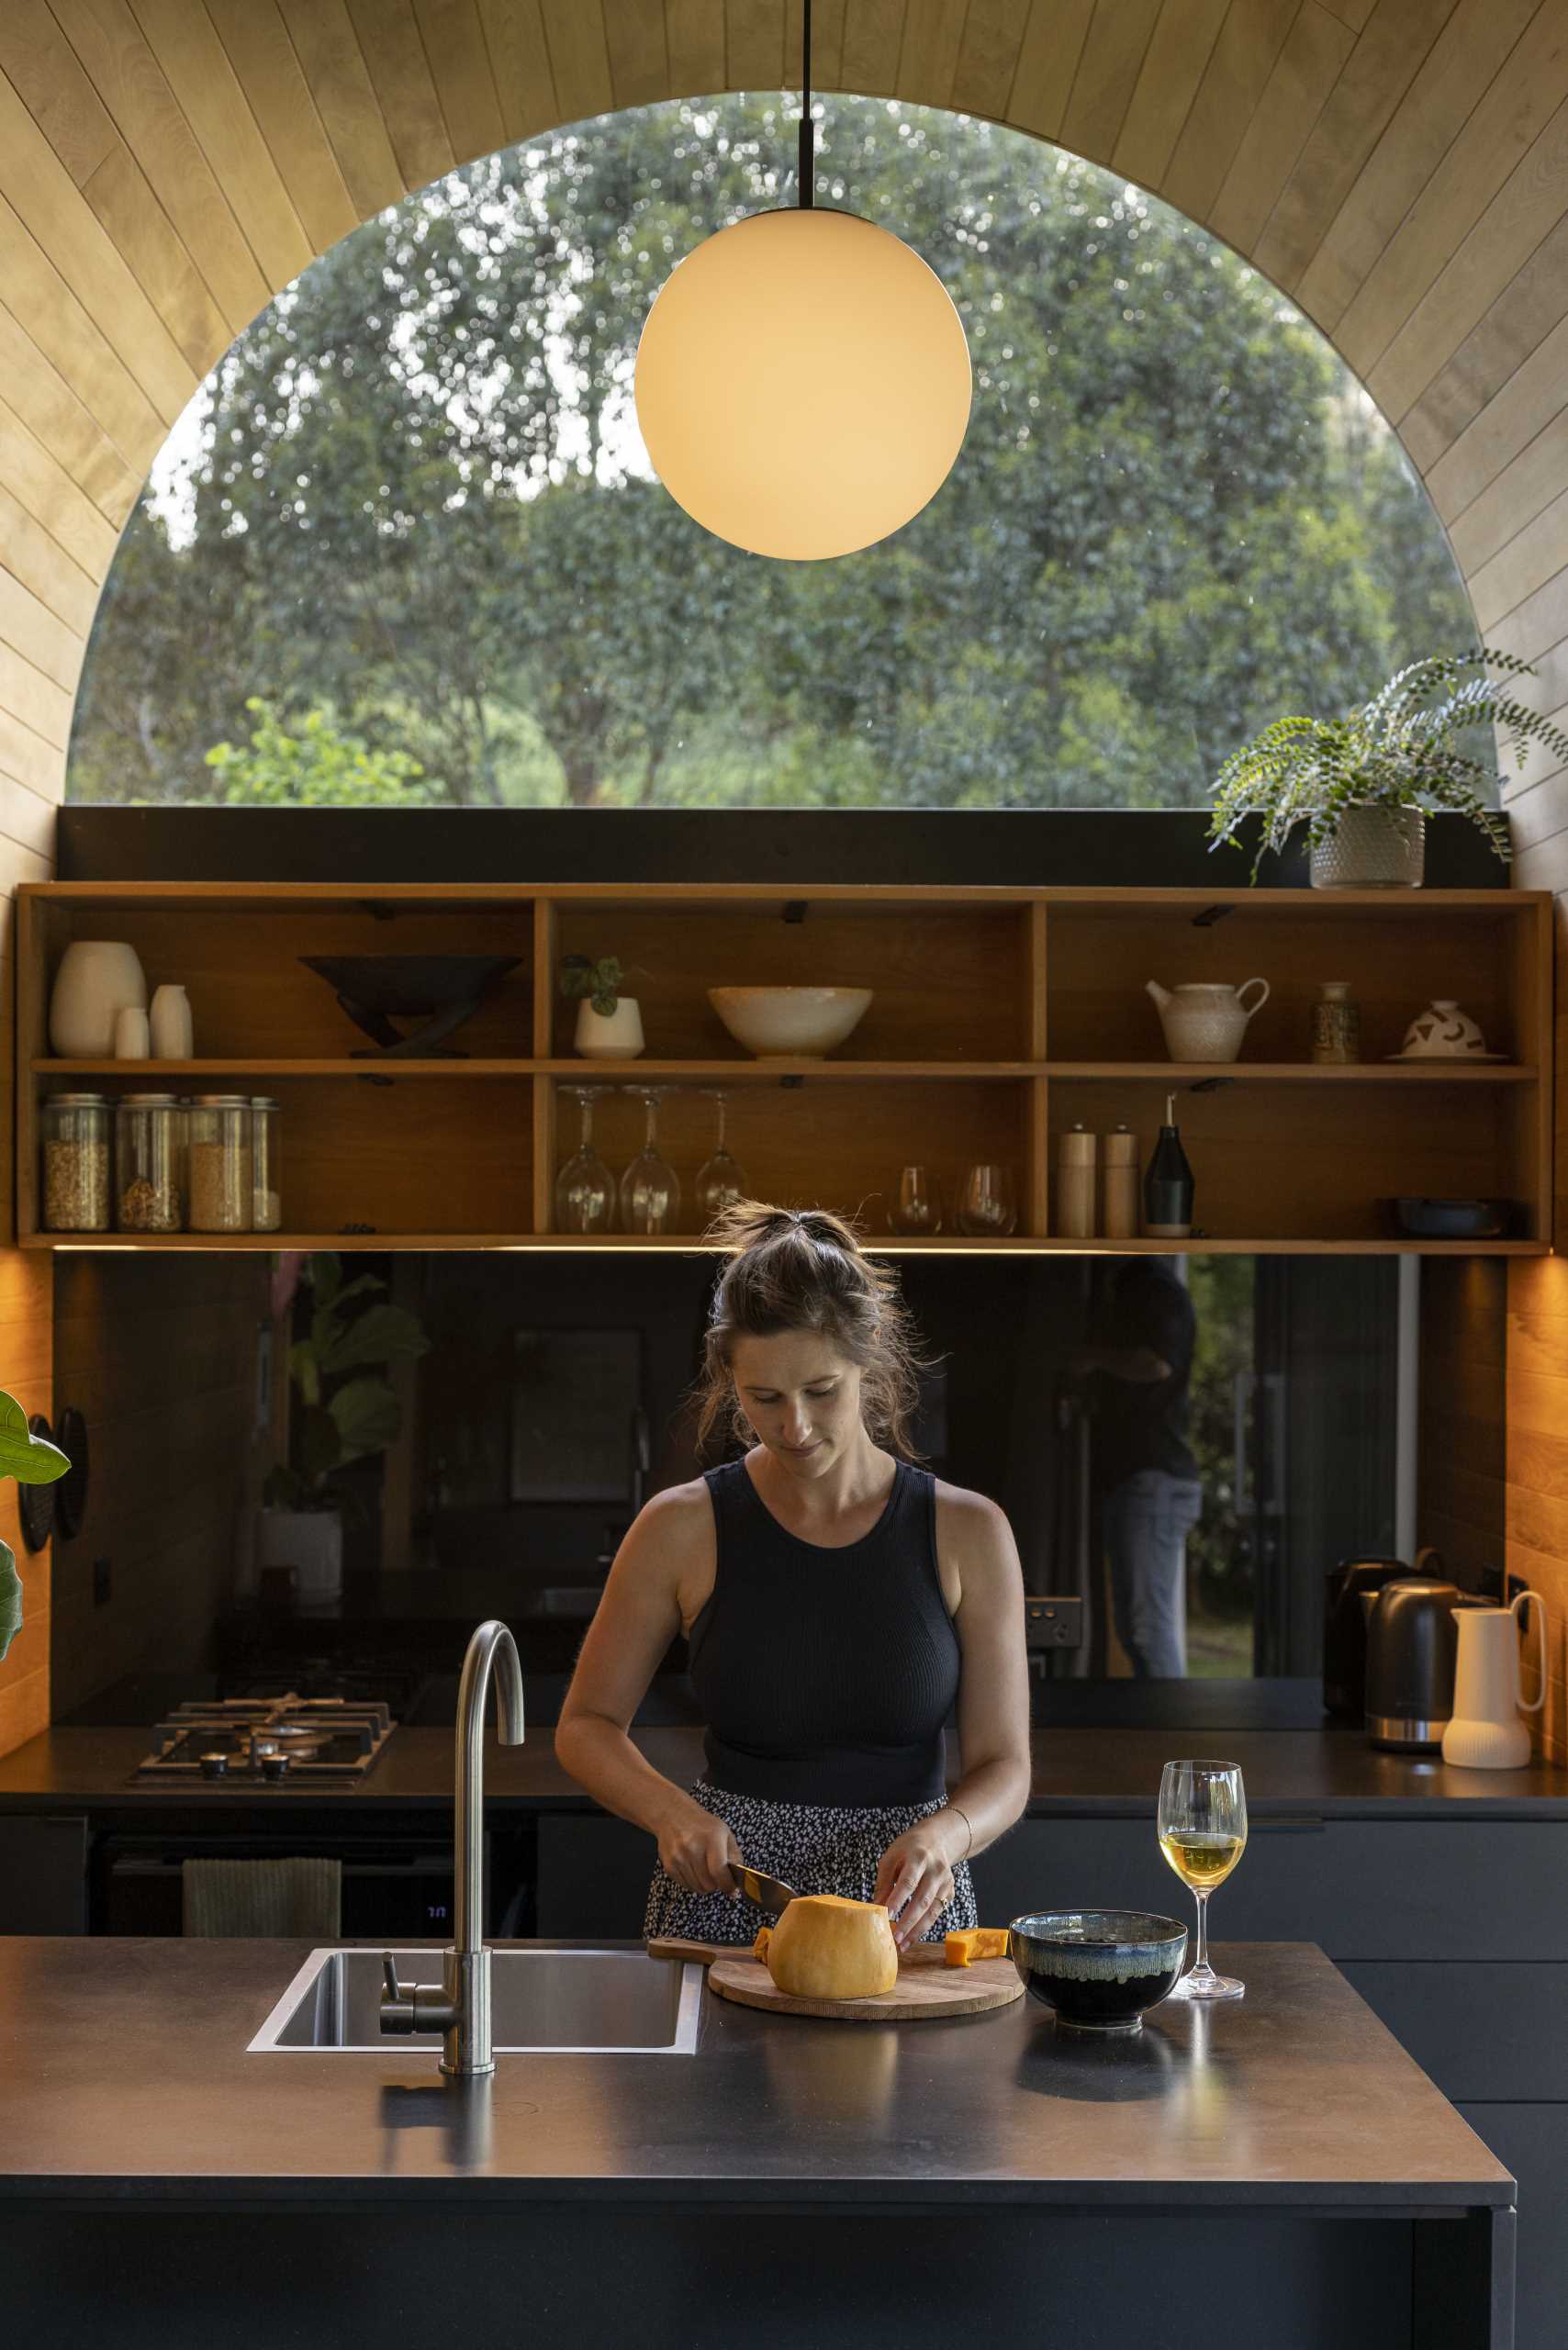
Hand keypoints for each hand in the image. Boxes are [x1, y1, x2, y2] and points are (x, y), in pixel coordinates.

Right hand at [657, 1804, 740, 1896]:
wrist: (673, 1815)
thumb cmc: (702, 1825)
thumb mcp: (724, 1833)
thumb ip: (734, 1856)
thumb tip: (737, 1880)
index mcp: (710, 1838)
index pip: (719, 1871)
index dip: (728, 1885)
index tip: (732, 1890)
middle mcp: (692, 1847)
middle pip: (708, 1884)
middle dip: (717, 1884)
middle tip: (718, 1875)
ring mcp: (678, 1857)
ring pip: (697, 1888)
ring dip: (705, 1885)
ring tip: (705, 1870)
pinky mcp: (669, 1865)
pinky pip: (685, 1886)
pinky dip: (693, 1883)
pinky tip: (694, 1869)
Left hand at [874, 1824, 956, 1949]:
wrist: (936, 1841)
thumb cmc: (908, 1850)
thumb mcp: (891, 1858)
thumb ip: (884, 1883)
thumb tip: (875, 1908)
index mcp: (918, 1857)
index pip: (908, 1881)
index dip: (898, 1899)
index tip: (887, 1916)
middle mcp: (936, 1870)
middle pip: (922, 1899)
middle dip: (908, 1921)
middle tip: (894, 1938)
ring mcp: (946, 1882)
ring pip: (932, 1911)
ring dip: (917, 1930)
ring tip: (902, 1945)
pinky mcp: (950, 1893)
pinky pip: (937, 1913)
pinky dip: (924, 1927)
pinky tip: (911, 1937)